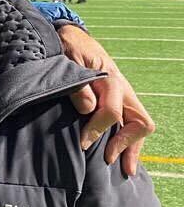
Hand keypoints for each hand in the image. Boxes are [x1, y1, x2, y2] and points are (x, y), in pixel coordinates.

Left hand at [57, 25, 155, 175]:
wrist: (72, 36)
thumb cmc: (69, 47)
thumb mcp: (68, 60)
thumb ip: (77, 84)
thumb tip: (88, 108)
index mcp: (110, 80)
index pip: (111, 112)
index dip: (97, 130)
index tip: (82, 143)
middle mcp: (122, 89)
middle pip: (139, 122)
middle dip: (128, 145)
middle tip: (110, 161)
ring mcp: (123, 95)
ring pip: (139, 125)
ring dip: (133, 147)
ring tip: (126, 170)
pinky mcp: (118, 100)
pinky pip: (130, 122)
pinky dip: (128, 140)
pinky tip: (122, 155)